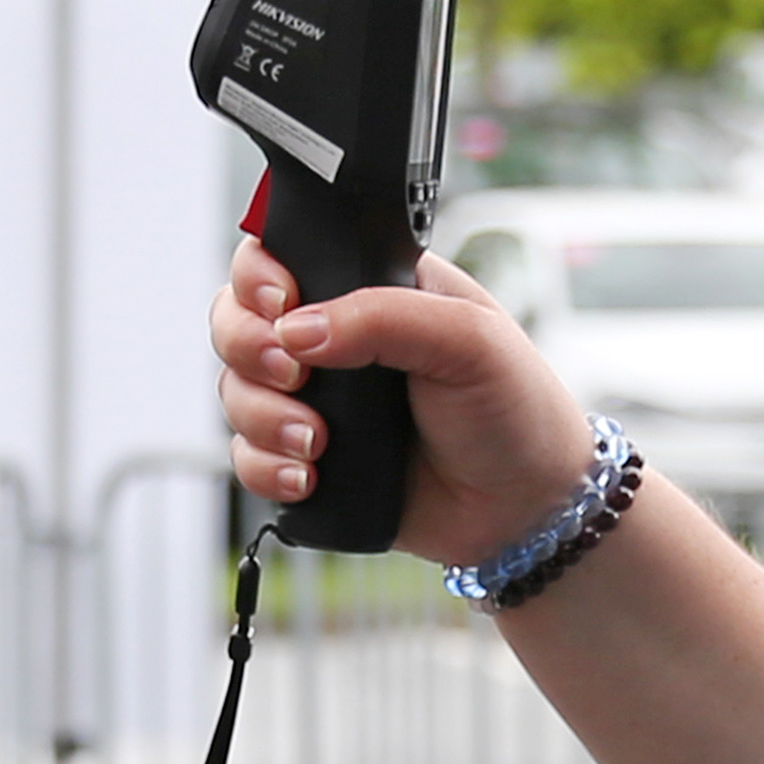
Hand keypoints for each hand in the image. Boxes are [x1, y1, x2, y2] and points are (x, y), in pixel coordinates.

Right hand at [208, 236, 599, 568]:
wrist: (527, 508)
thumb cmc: (515, 409)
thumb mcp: (468, 340)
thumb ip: (384, 318)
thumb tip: (297, 329)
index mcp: (370, 287)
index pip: (280, 256)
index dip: (260, 277)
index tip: (280, 304)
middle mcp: (334, 339)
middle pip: (238, 321)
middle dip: (247, 347)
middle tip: (291, 375)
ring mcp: (317, 401)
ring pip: (236, 392)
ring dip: (261, 417)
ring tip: (316, 442)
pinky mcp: (309, 460)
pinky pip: (249, 457)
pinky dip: (264, 467)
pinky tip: (308, 477)